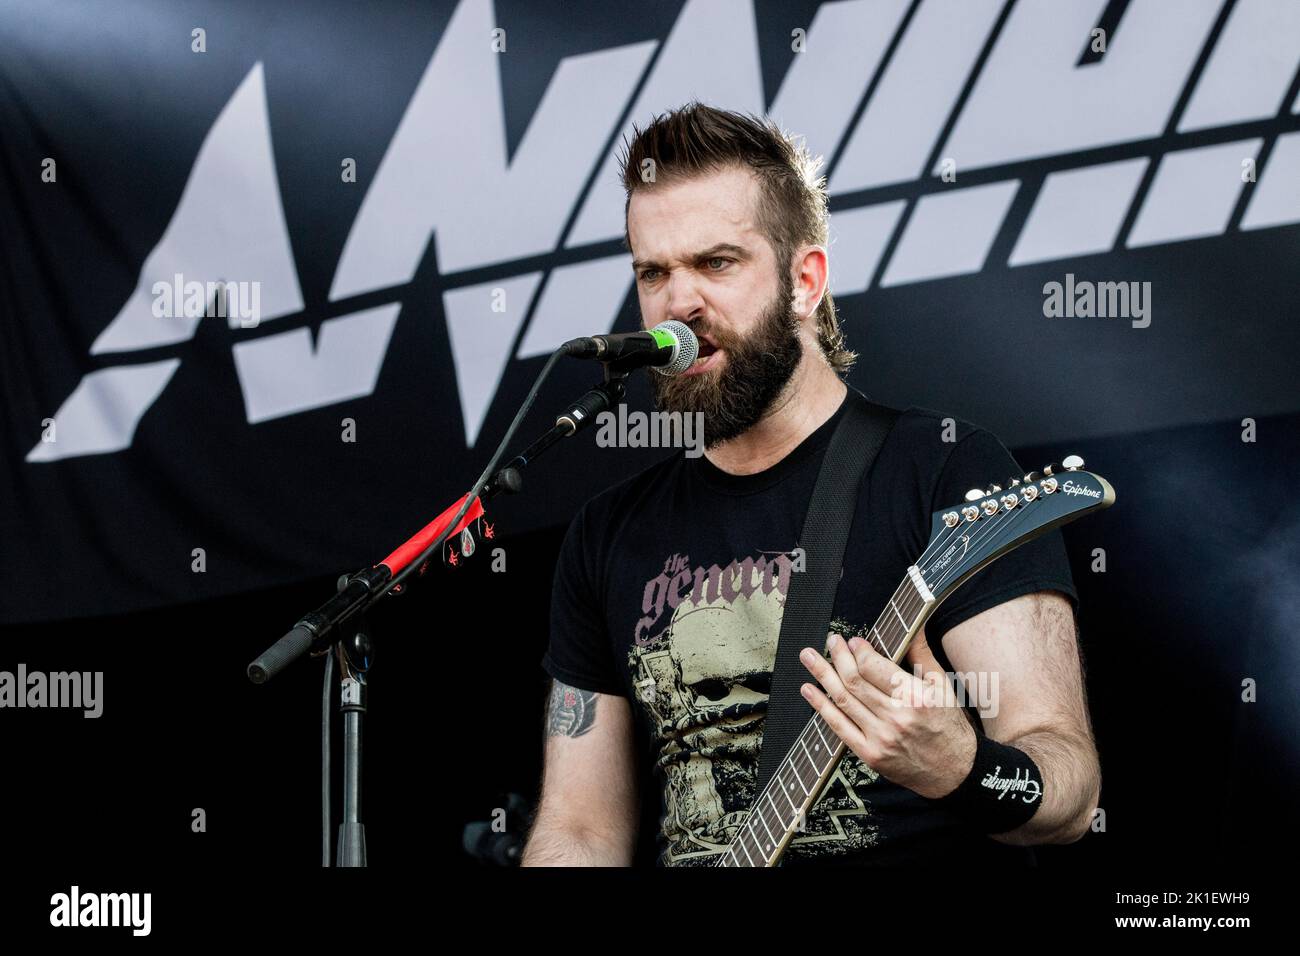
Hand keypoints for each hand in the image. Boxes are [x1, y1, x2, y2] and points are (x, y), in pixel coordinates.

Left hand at [798, 631, 976, 799]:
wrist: (954, 773)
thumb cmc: (950, 728)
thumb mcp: (944, 687)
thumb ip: (922, 656)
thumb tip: (910, 629)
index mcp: (916, 698)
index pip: (875, 667)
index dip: (858, 650)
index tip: (852, 641)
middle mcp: (897, 718)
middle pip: (855, 681)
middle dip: (837, 656)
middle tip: (830, 641)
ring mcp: (881, 738)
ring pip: (844, 700)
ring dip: (822, 675)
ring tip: (808, 657)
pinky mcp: (870, 754)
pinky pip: (839, 726)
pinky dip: (821, 706)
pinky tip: (810, 690)